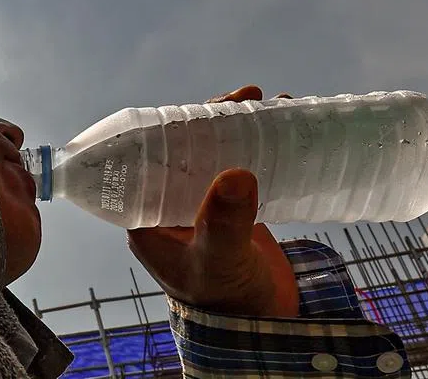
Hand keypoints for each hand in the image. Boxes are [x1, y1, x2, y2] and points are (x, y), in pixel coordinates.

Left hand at [125, 85, 300, 317]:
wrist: (261, 330)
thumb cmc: (225, 299)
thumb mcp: (220, 258)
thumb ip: (224, 221)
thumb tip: (236, 173)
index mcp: (146, 213)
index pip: (146, 156)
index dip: (170, 124)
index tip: (202, 104)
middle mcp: (169, 204)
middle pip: (182, 147)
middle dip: (211, 117)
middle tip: (246, 97)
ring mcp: (201, 205)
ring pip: (212, 153)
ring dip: (237, 127)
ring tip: (268, 105)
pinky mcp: (232, 210)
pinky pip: (238, 168)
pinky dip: (257, 147)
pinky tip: (281, 129)